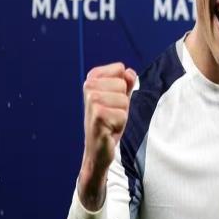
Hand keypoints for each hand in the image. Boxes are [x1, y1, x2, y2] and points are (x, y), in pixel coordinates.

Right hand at [78, 63, 136, 210]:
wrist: (97, 149)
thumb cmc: (108, 121)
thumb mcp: (120, 99)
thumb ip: (126, 83)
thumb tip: (129, 71)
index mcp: (92, 79)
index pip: (121, 69)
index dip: (123, 87)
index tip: (112, 101)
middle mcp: (88, 87)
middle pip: (123, 84)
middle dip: (123, 102)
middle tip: (112, 113)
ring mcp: (91, 101)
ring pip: (124, 100)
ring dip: (121, 113)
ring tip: (110, 121)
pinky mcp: (97, 115)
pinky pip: (122, 114)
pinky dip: (119, 124)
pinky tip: (108, 129)